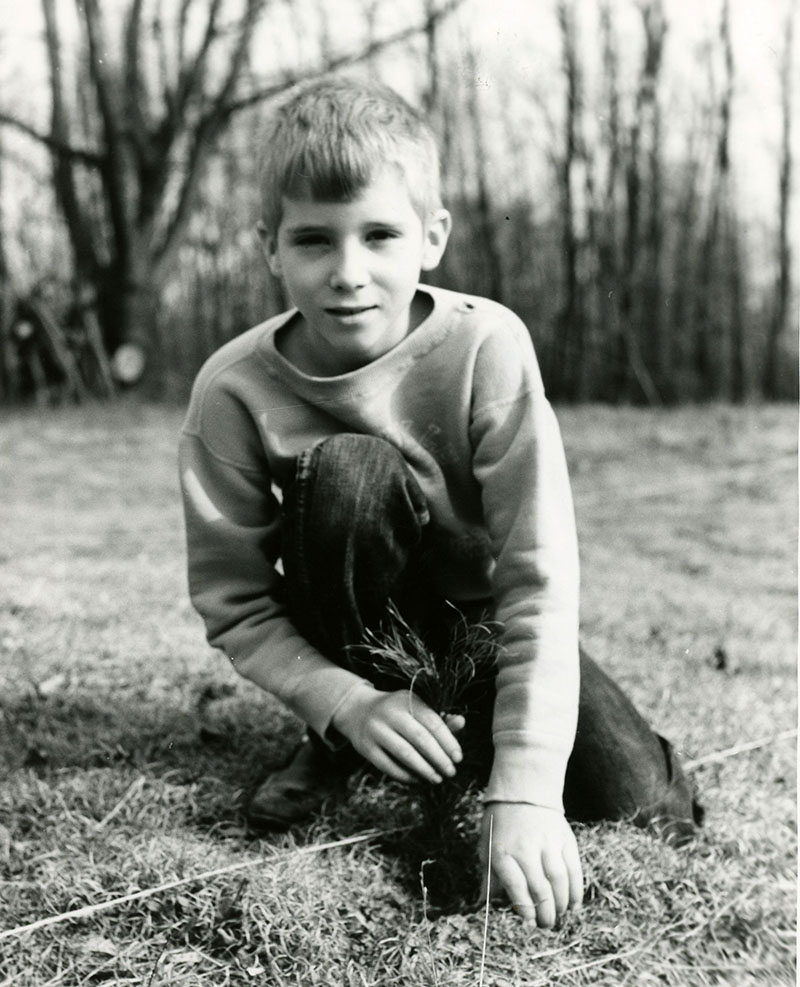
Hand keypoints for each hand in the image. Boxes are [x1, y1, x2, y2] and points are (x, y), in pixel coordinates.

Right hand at [332, 687, 463, 783]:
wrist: (357, 710)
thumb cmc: (397, 711)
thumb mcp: (416, 707)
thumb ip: (439, 718)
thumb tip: (461, 723)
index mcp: (407, 700)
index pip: (432, 721)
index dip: (448, 741)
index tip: (459, 757)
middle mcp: (390, 713)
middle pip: (419, 738)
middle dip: (438, 758)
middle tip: (451, 771)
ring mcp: (375, 730)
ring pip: (404, 753)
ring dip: (424, 769)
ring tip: (437, 779)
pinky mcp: (365, 747)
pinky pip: (388, 766)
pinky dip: (405, 776)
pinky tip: (418, 780)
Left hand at [479, 802, 582, 928]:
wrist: (524, 791)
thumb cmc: (501, 823)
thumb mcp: (486, 845)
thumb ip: (488, 875)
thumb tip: (483, 903)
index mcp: (502, 851)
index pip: (516, 886)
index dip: (524, 908)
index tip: (529, 921)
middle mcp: (525, 847)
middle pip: (539, 888)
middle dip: (545, 912)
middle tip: (546, 924)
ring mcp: (547, 842)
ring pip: (558, 880)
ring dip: (561, 903)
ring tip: (559, 915)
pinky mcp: (565, 839)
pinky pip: (573, 868)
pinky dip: (576, 889)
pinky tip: (574, 904)